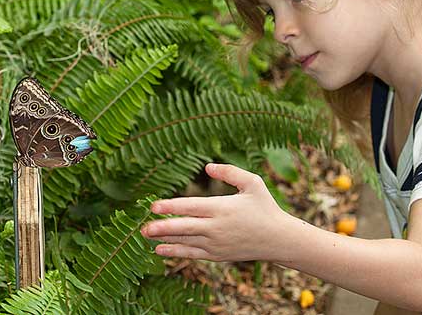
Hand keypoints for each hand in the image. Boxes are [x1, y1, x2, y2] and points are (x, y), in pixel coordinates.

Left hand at [140, 163, 291, 261]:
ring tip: (145, 235)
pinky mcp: (217, 255)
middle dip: (162, 227)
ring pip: (185, 241)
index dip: (171, 206)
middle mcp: (217, 227)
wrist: (278, 239)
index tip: (154, 206)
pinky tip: (160, 250)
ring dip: (164, 238)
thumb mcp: (253, 182)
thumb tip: (208, 166)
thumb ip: (230, 172)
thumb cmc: (265, 207)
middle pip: (184, 227)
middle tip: (143, 226)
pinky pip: (192, 254)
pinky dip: (176, 252)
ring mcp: (216, 244)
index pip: (191, 207)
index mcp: (223, 208)